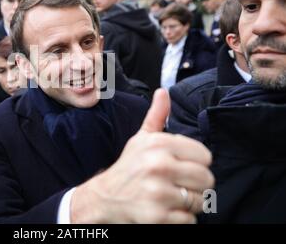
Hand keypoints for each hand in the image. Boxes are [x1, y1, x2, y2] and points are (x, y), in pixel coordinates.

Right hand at [70, 89, 214, 223]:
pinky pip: (189, 220)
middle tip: (176, 185)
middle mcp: (159, 165)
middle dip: (195, 186)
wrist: (104, 197)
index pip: (205, 156)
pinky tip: (164, 210)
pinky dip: (180, 219)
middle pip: (207, 179)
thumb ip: (156, 116)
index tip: (180, 167)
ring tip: (170, 197)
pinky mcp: (157, 217)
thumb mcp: (141, 139)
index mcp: (158, 144)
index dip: (196, 164)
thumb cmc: (129, 167)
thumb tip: (163, 91)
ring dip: (188, 204)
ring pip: (200, 201)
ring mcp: (158, 192)